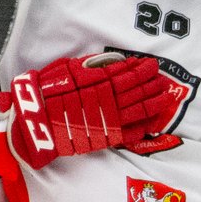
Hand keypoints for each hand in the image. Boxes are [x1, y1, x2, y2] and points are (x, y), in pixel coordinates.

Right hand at [0, 53, 182, 169]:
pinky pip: (129, 132)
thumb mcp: (66, 70)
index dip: (140, 69)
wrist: (34, 123)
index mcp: (98, 81)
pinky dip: (142, 127)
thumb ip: (89, 67)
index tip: (150, 65)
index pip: (125, 73)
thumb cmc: (45, 93)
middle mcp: (108, 98)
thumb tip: (108, 64)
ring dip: (154, 103)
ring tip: (166, 97)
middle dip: (152, 84)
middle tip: (163, 79)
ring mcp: (109, 119)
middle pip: (137, 90)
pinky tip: (152, 122)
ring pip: (138, 110)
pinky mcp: (105, 137)